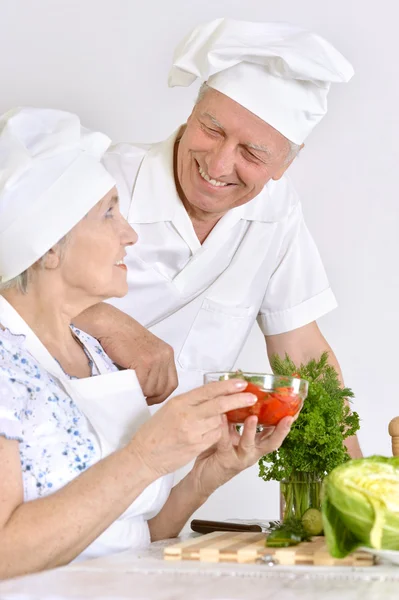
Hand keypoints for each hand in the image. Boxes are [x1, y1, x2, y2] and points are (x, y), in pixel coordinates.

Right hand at [100, 319, 177, 404]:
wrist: (111, 325)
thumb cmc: (123, 337)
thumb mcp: (145, 351)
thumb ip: (152, 367)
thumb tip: (150, 390)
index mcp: (167, 353)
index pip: (172, 383)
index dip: (161, 395)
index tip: (149, 398)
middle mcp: (165, 356)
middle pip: (162, 389)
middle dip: (149, 396)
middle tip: (136, 394)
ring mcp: (155, 359)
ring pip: (152, 389)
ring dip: (140, 392)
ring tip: (129, 386)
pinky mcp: (144, 362)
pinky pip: (142, 385)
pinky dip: (134, 388)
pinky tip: (127, 384)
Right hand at [129, 380, 257, 477]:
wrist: (144, 456)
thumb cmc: (154, 433)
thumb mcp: (170, 409)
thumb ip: (190, 402)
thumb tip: (211, 394)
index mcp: (180, 402)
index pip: (209, 390)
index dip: (227, 386)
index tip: (242, 383)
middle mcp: (187, 415)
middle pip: (220, 404)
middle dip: (239, 400)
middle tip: (252, 397)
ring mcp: (193, 432)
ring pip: (219, 421)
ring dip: (221, 421)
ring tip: (208, 423)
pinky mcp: (197, 446)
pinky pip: (214, 436)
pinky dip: (215, 434)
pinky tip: (205, 435)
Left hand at [190, 415, 293, 497]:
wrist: (201, 477)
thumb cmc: (217, 452)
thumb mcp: (232, 434)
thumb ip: (238, 420)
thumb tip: (243, 396)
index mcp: (255, 446)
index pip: (275, 434)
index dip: (286, 424)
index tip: (295, 411)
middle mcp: (251, 453)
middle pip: (271, 443)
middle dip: (281, 430)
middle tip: (288, 417)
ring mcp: (239, 458)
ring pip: (249, 444)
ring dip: (251, 430)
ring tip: (253, 417)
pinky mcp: (225, 460)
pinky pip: (225, 442)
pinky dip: (223, 429)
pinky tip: (222, 416)